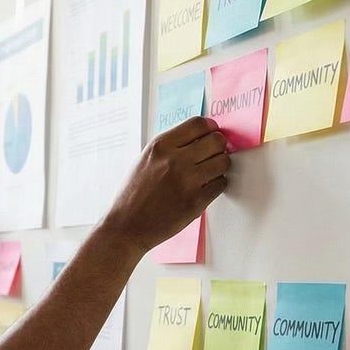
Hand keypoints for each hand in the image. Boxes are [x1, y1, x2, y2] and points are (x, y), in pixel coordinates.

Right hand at [96, 117, 228, 252]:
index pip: (198, 123)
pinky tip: (204, 188)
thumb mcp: (144, 160)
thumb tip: (197, 138)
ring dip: (219, 166)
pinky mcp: (196, 201)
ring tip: (209, 172)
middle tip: (212, 154)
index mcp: (160, 146)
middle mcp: (175, 160)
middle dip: (218, 146)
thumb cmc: (132, 195)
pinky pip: (221, 183)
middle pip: (216, 140)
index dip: (209, 127)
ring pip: (223, 161)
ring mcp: (187, 181)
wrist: (126, 227)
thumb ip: (170, 147)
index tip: (210, 133)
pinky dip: (216, 185)